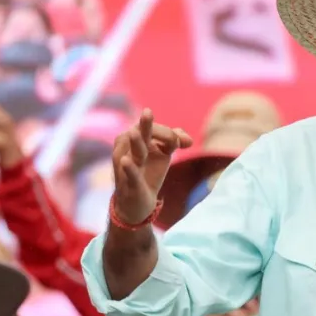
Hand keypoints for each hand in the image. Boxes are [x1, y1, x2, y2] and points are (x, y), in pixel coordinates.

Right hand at [111, 109, 191, 223]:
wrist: (138, 202)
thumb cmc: (149, 172)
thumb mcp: (163, 153)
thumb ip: (175, 140)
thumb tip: (189, 141)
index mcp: (138, 140)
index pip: (152, 129)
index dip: (169, 133)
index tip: (187, 143)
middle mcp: (128, 149)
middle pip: (137, 133)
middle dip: (145, 125)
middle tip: (148, 113)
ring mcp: (127, 166)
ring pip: (131, 152)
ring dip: (135, 143)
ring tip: (134, 133)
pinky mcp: (130, 183)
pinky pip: (129, 174)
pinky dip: (128, 167)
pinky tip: (126, 160)